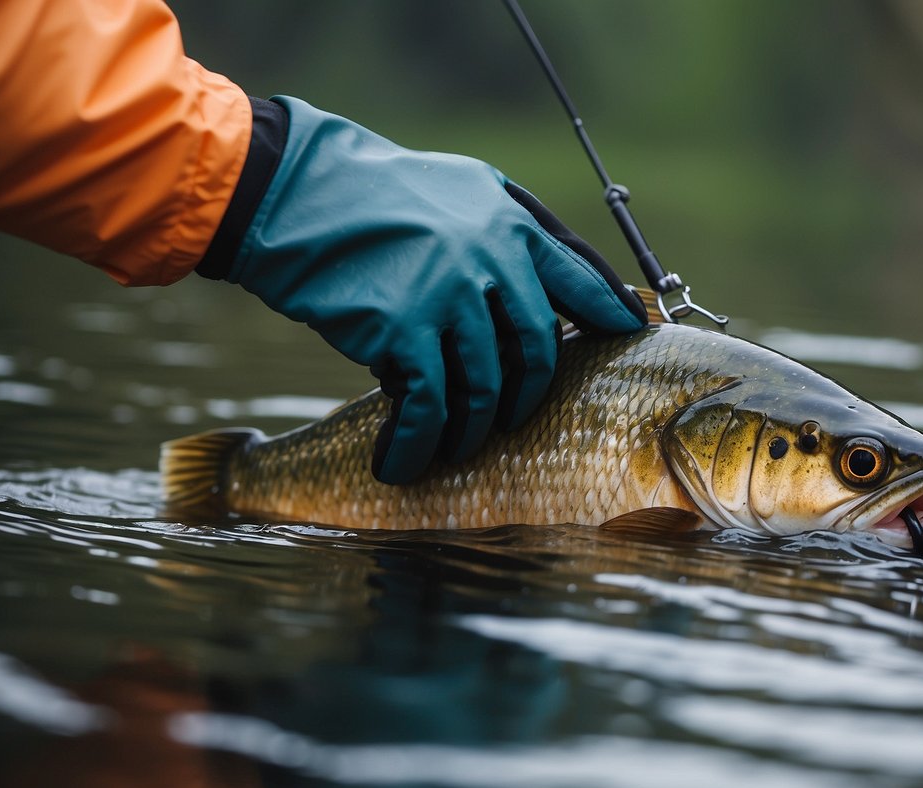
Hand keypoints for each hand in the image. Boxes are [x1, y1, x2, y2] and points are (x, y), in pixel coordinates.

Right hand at [220, 97, 646, 483]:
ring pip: (483, 389)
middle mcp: (491, 257)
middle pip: (537, 349)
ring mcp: (449, 295)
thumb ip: (508, 230)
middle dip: (526, 395)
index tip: (630, 335)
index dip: (610, 311)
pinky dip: (414, 445)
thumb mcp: (459, 189)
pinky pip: (425, 408)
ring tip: (450, 446)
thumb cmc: (372, 194)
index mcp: (510, 222)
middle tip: (510, 417)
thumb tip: (552, 274)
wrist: (291, 193)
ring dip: (469, 430)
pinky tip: (400, 463)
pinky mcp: (403, 329)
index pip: (580, 277)